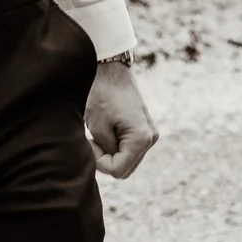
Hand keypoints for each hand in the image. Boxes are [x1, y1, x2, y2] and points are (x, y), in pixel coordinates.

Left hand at [86, 60, 159, 178]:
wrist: (111, 70)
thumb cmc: (102, 95)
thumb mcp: (98, 128)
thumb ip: (105, 153)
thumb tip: (110, 167)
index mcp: (141, 138)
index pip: (117, 170)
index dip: (99, 162)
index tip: (90, 142)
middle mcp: (151, 138)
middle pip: (125, 169)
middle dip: (106, 160)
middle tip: (93, 140)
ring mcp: (150, 134)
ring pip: (127, 161)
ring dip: (111, 154)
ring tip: (99, 135)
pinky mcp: (145, 130)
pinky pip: (130, 150)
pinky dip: (117, 147)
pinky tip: (108, 131)